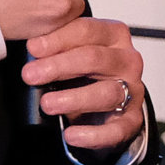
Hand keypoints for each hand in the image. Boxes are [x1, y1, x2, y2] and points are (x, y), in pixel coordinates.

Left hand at [23, 17, 146, 151]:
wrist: (107, 102)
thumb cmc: (86, 71)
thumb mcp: (70, 50)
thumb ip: (55, 44)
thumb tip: (31, 47)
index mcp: (114, 35)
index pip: (87, 30)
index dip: (58, 39)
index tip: (33, 48)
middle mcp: (127, 61)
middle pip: (94, 58)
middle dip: (59, 67)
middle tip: (31, 75)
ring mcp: (133, 91)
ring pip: (106, 93)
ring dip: (74, 99)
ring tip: (47, 104)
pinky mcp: (132, 120)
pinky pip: (117, 130)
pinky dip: (93, 135)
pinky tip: (71, 135)